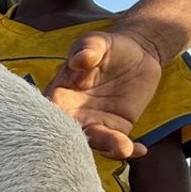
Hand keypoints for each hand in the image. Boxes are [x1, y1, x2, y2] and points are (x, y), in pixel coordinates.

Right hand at [45, 29, 163, 159]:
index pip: (49, 112)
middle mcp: (72, 114)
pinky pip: (119, 144)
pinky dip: (130, 150)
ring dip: (108, 147)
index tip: (63, 126)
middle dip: (80, 143)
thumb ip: (88, 47)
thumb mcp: (98, 41)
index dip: (52, 122)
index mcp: (59, 94)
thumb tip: (80, 59)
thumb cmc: (109, 46)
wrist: (137, 53)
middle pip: (70, 134)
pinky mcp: (116, 129)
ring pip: (96, 142)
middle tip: (92, 142)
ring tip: (124, 149)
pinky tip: (141, 150)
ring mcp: (94, 124)